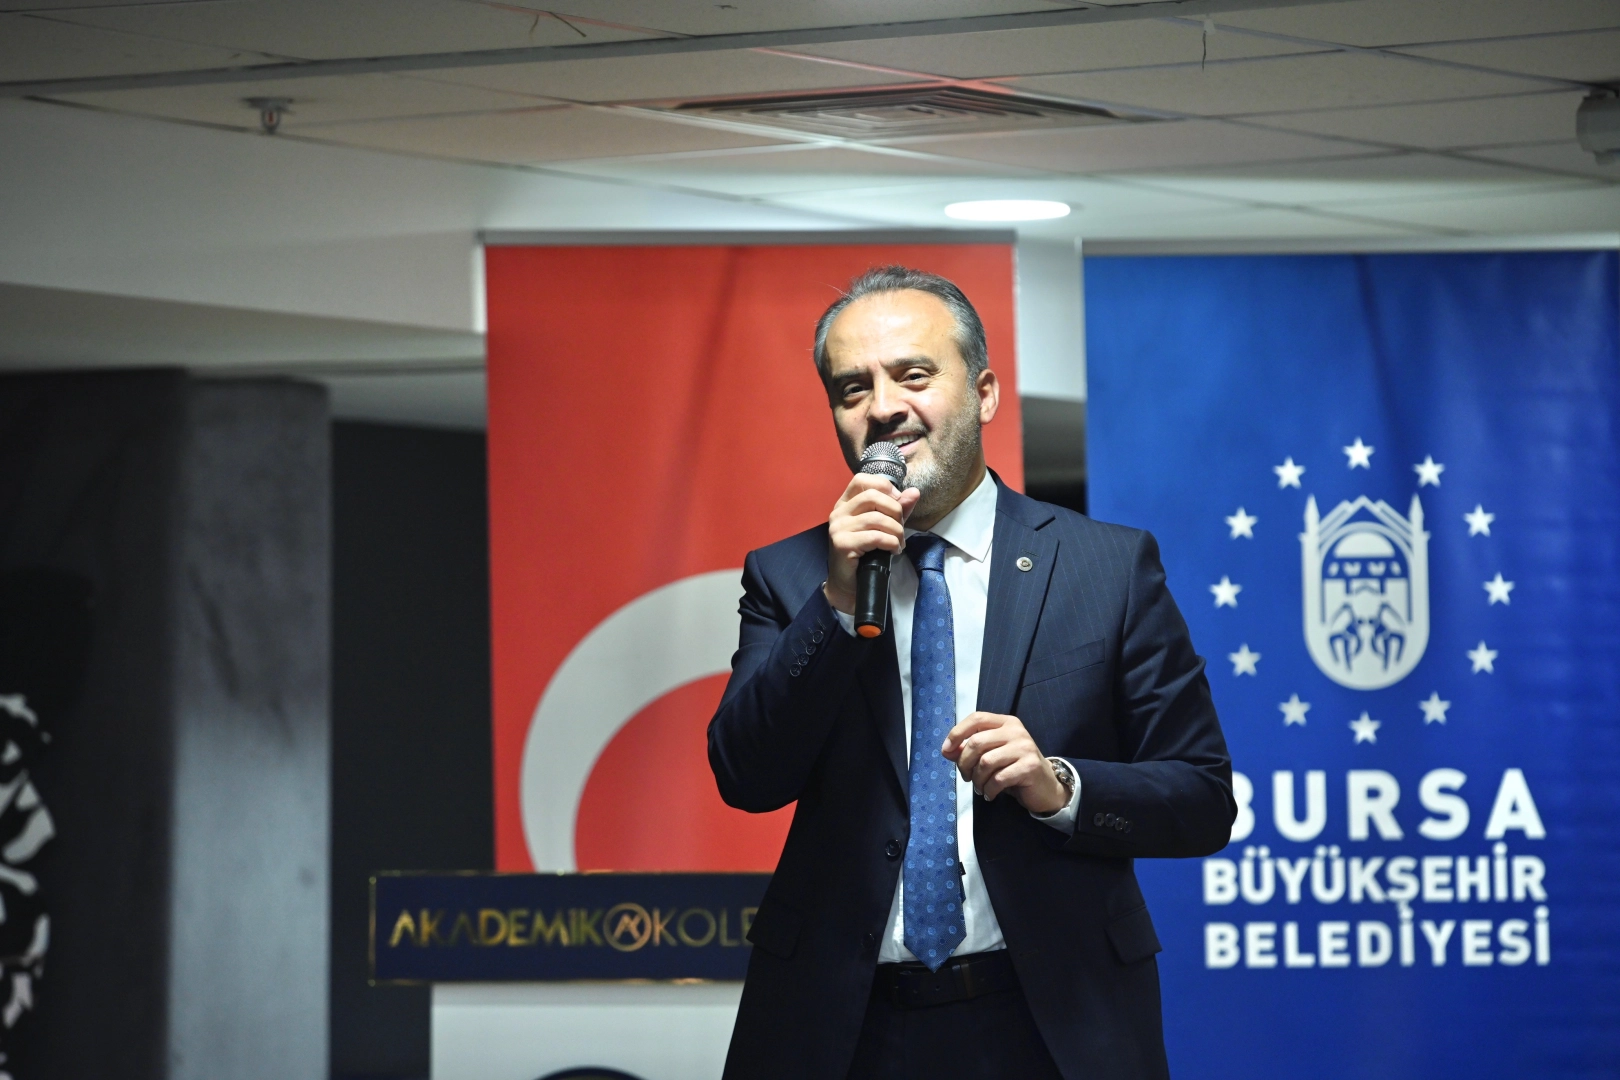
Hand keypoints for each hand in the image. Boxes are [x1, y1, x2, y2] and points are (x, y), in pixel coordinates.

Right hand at [824, 473, 920, 614]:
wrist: (850, 585)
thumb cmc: (865, 555)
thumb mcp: (883, 527)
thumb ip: (897, 509)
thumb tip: (914, 492)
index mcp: (845, 504)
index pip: (861, 479)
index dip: (884, 486)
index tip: (897, 501)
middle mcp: (838, 513)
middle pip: (872, 496)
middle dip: (895, 511)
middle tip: (900, 528)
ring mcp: (838, 528)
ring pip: (876, 518)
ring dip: (896, 531)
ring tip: (899, 543)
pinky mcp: (843, 544)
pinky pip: (875, 537)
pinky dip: (891, 543)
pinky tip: (893, 550)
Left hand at [942, 712, 1068, 813]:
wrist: (1046, 786)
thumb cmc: (1014, 769)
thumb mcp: (991, 756)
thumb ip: (969, 750)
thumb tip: (947, 750)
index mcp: (1006, 722)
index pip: (976, 718)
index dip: (957, 733)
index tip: (946, 750)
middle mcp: (1016, 731)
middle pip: (977, 742)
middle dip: (964, 763)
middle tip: (966, 777)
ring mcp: (1024, 748)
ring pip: (985, 762)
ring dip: (977, 780)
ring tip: (980, 788)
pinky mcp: (1029, 766)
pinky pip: (998, 778)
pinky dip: (989, 790)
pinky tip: (990, 794)